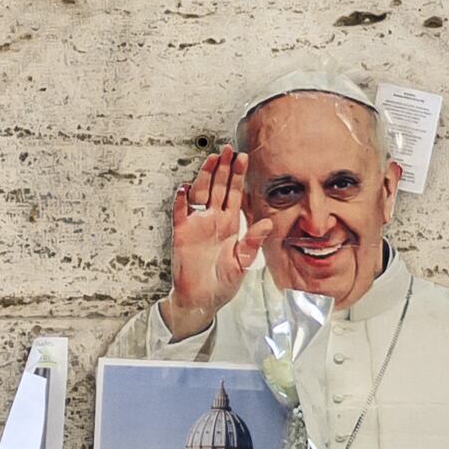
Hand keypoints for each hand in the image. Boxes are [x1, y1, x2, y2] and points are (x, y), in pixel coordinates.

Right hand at [159, 145, 271, 339]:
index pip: (235, 194)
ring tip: (211, 159)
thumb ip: (252, 242)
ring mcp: (197, 224)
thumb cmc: (223, 283)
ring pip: (200, 193)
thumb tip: (268, 224)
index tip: (244, 158)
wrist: (202, 300)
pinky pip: (180, 213)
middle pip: (218, 187)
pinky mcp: (182, 233)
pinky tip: (185, 188)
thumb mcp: (242, 263)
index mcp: (230, 224)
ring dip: (204, 176)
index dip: (238, 176)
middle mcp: (213, 220)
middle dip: (223, 168)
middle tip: (228, 149)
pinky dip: (181, 200)